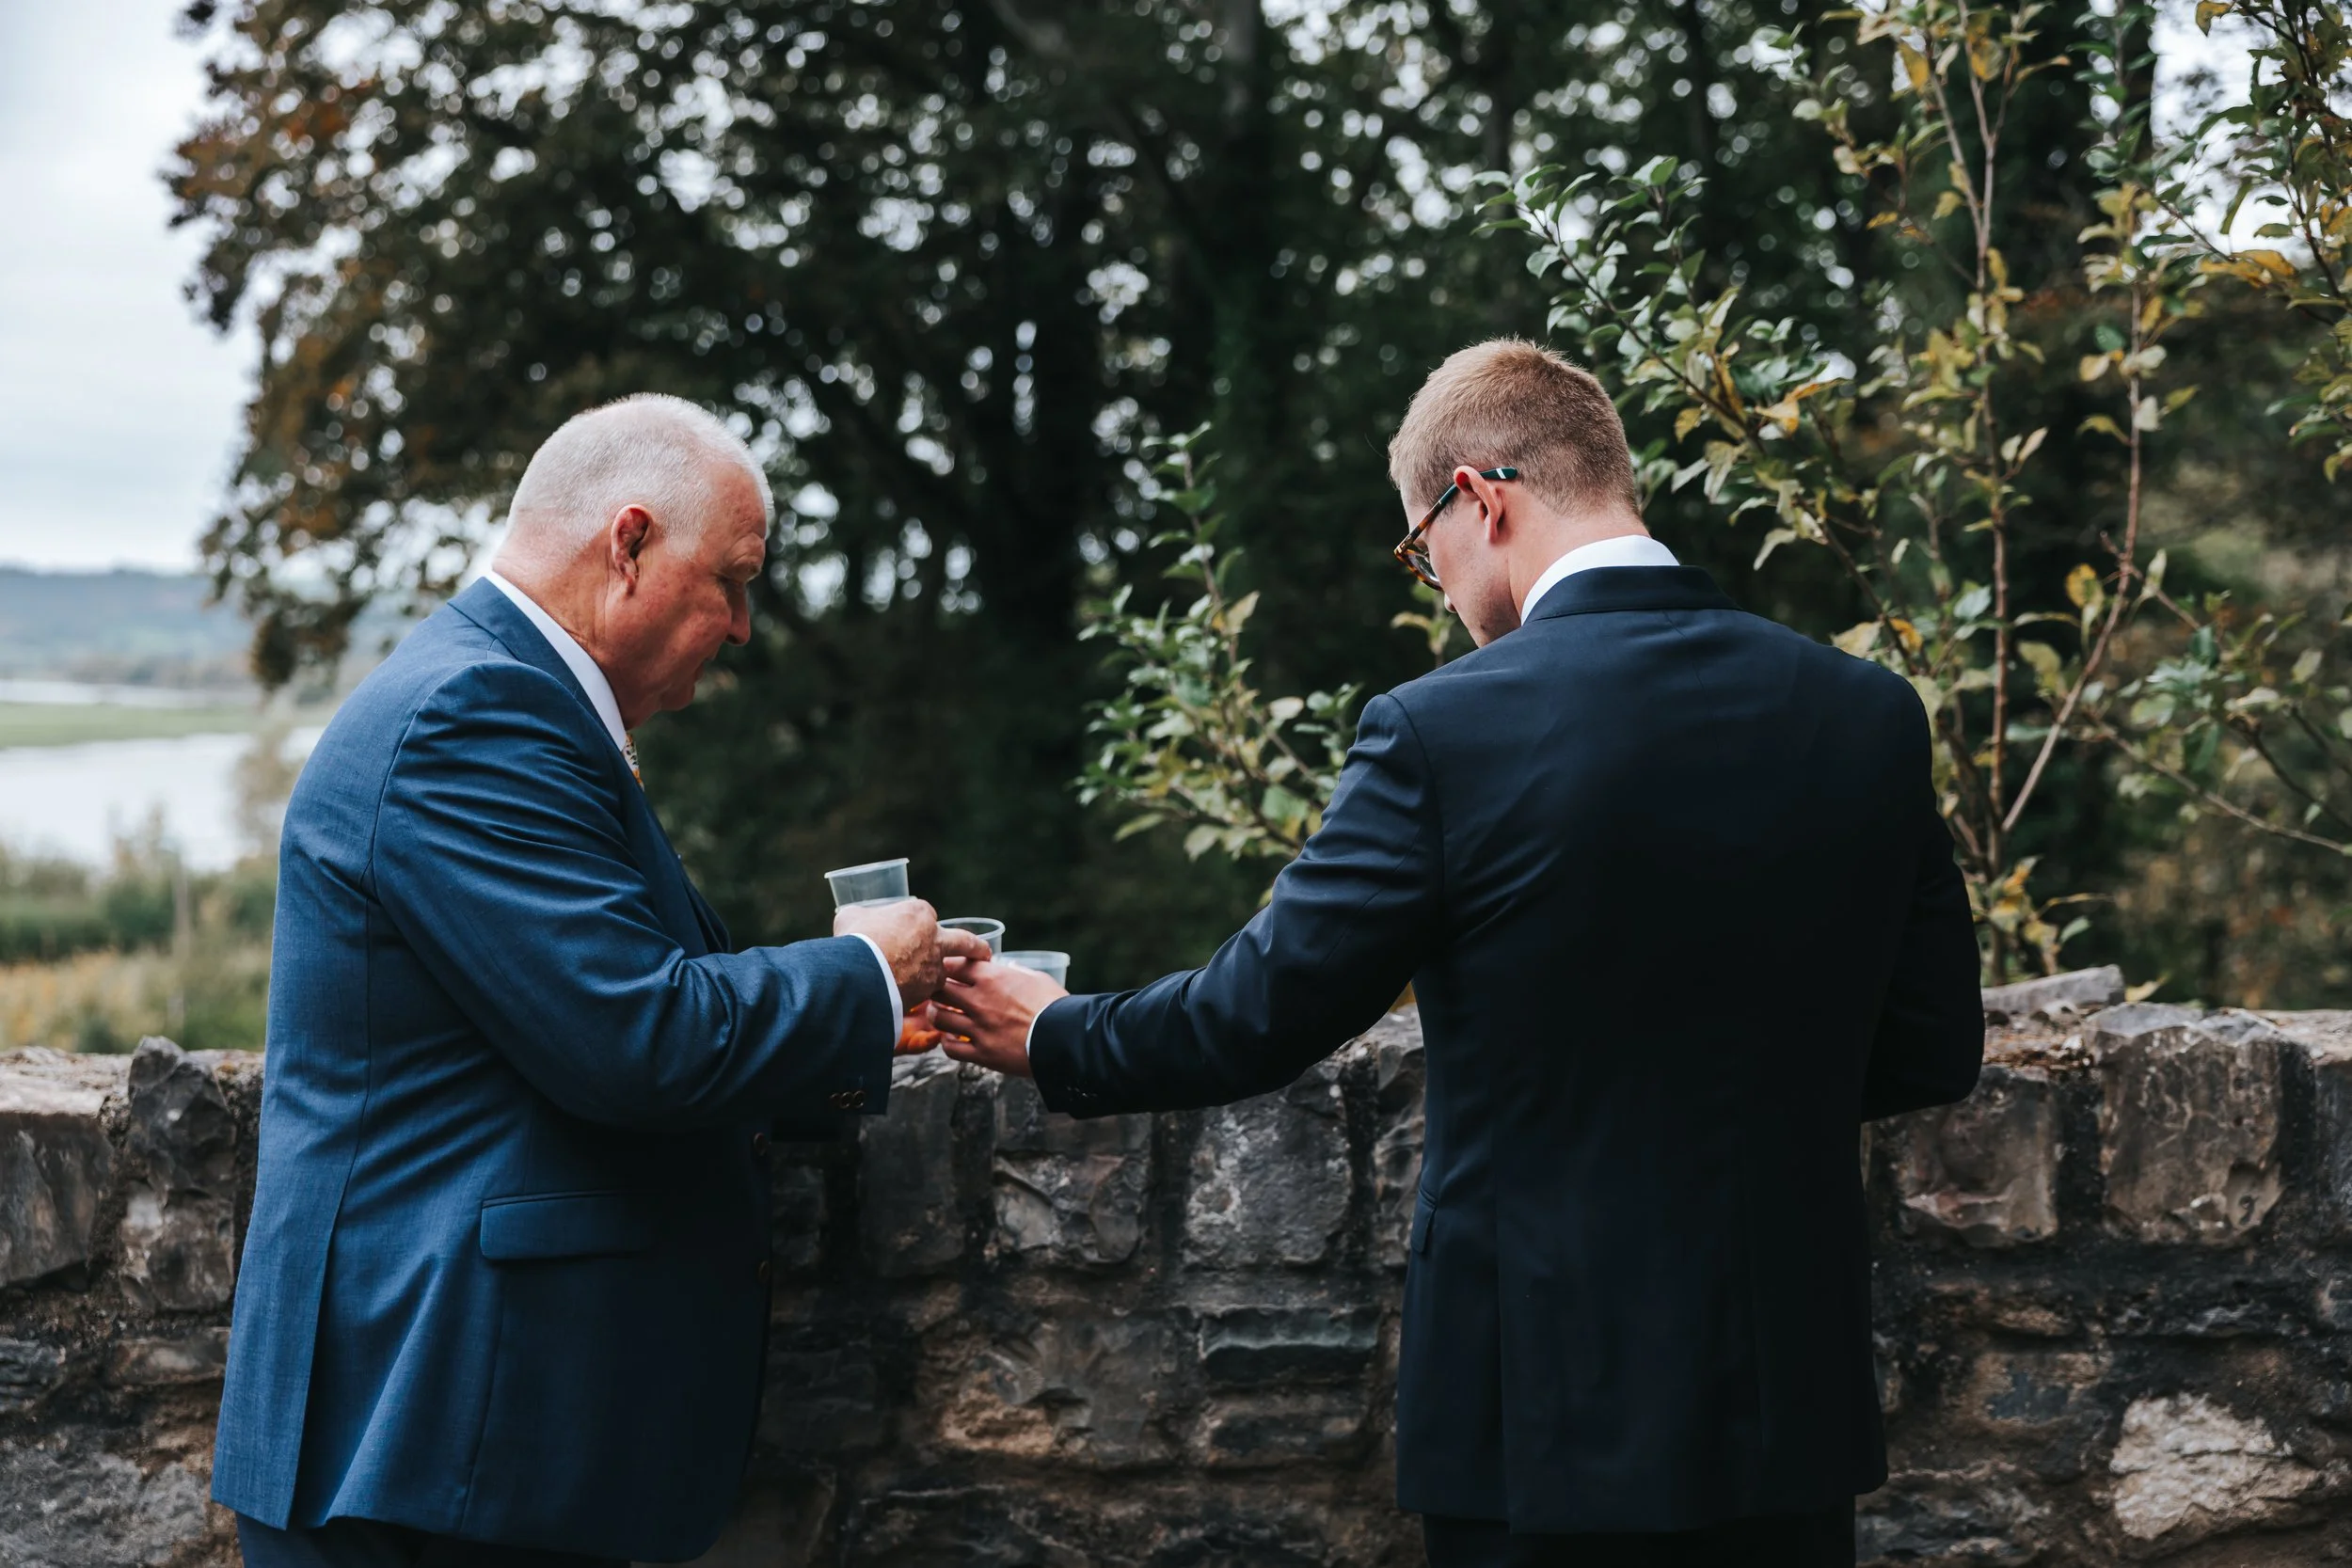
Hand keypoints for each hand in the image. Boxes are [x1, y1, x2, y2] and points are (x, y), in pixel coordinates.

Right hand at [834, 899, 992, 1009]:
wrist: (861, 972)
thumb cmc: (856, 938)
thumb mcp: (852, 918)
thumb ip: (860, 916)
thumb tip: (855, 919)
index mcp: (919, 914)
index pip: (925, 917)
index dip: (915, 926)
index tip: (910, 933)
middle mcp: (935, 938)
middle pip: (964, 942)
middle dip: (976, 949)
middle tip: (984, 954)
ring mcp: (935, 965)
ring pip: (945, 971)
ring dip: (939, 977)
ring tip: (931, 985)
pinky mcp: (929, 988)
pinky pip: (929, 993)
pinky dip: (922, 996)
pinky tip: (912, 1000)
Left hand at [929, 958, 1068, 1077]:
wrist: (1065, 1038)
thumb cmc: (1055, 1005)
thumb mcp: (1037, 978)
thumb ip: (1017, 973)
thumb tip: (1009, 969)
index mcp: (991, 977)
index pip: (952, 964)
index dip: (948, 966)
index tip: (950, 971)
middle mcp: (979, 1000)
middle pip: (939, 989)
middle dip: (937, 989)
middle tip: (941, 993)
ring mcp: (978, 1028)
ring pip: (938, 1018)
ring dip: (938, 1015)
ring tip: (943, 1016)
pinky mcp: (982, 1053)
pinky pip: (950, 1048)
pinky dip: (948, 1043)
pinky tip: (954, 1040)